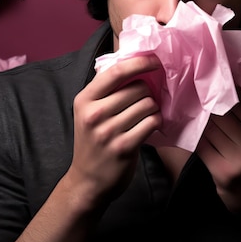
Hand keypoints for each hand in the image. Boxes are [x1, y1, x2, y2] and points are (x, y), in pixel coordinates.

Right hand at [66, 54, 162, 210]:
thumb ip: (105, 89)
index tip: (155, 60)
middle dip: (148, 93)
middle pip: (138, 88)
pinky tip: (149, 126)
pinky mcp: (124, 147)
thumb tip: (131, 60)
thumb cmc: (93, 141)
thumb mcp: (87, 112)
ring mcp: (108, 131)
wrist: (87, 181)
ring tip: (145, 117)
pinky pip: (152, 122)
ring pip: (148, 105)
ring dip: (153, 109)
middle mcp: (94, 114)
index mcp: (84, 100)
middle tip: (143, 103)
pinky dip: (155, 122)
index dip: (140, 62)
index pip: (116, 71)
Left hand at [196, 90, 240, 217]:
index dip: (225, 89)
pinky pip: (201, 143)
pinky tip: (193, 132)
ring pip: (211, 124)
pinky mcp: (223, 169)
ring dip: (201, 119)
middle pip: (224, 108)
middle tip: (197, 95)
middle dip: (211, 103)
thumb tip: (227, 80)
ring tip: (193, 113)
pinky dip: (195, 136)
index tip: (213, 84)